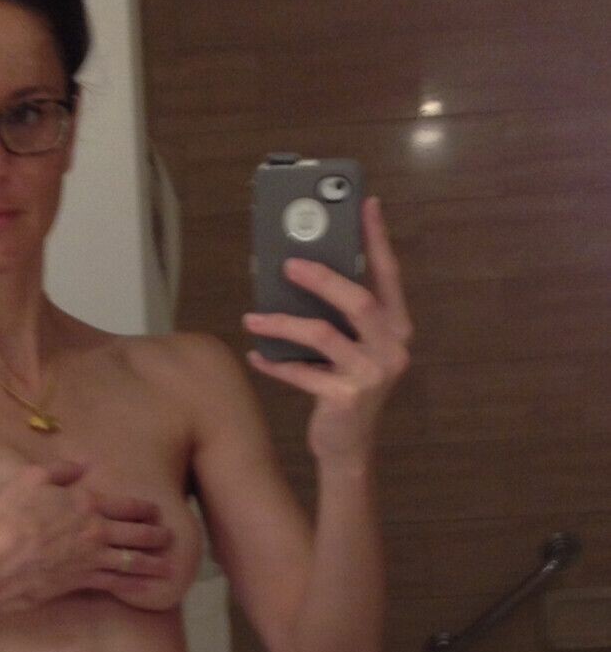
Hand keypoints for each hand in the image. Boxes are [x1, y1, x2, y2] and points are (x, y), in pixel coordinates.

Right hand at [0, 458, 174, 611]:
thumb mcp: (29, 480)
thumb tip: (82, 464)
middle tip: (170, 538)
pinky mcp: (82, 581)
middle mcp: (96, 531)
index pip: (125, 505)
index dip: (144, 508)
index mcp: (86, 504)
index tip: (157, 511)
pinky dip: (133, 587)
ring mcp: (92, 558)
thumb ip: (59, 470)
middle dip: (156, 536)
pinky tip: (146, 589)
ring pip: (132, 560)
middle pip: (136, 534)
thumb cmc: (9, 518)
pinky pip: (115, 584)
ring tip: (169, 567)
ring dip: (153, 563)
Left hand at [241, 196, 411, 463]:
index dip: (377, 240)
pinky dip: (276, 364)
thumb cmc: (345, 389)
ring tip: (253, 316)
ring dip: (283, 322)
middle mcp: (392, 349)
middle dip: (321, 278)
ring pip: (323, 335)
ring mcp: (371, 375)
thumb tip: (300, 272)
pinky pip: (302, 373)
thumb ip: (341, 317)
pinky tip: (256, 355)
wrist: (348, 448)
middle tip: (288, 264)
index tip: (367, 204)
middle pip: (358, 301)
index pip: (389, 276)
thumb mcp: (351, 349)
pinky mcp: (346, 399)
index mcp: (397, 329)